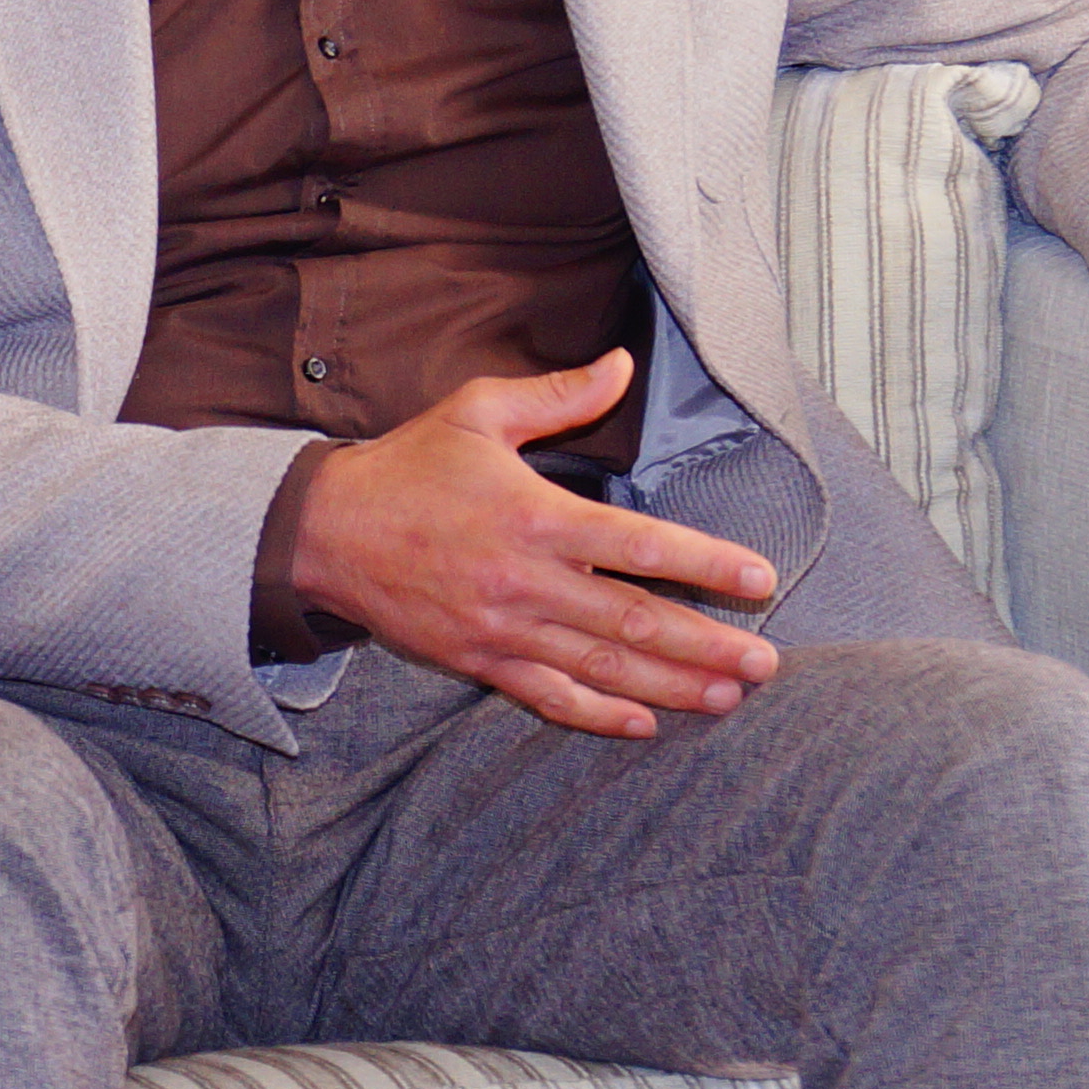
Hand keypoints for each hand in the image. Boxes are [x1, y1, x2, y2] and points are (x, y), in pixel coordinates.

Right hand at [288, 351, 783, 737]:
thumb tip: (623, 366)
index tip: (760, 578)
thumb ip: (558, 394)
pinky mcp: (476, 661)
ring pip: (603, 666)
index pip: (640, 544)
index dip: (705, 564)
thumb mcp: (477, 412)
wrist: (322, 532)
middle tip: (766, 661)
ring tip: (730, 694)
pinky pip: (547, 696)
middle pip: (635, 620)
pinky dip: (599, 713)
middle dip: (707, 644)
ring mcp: (501, 629)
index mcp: (535, 516)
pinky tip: (646, 722)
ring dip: (672, 685)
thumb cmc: (407, 466)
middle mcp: (525, 580)